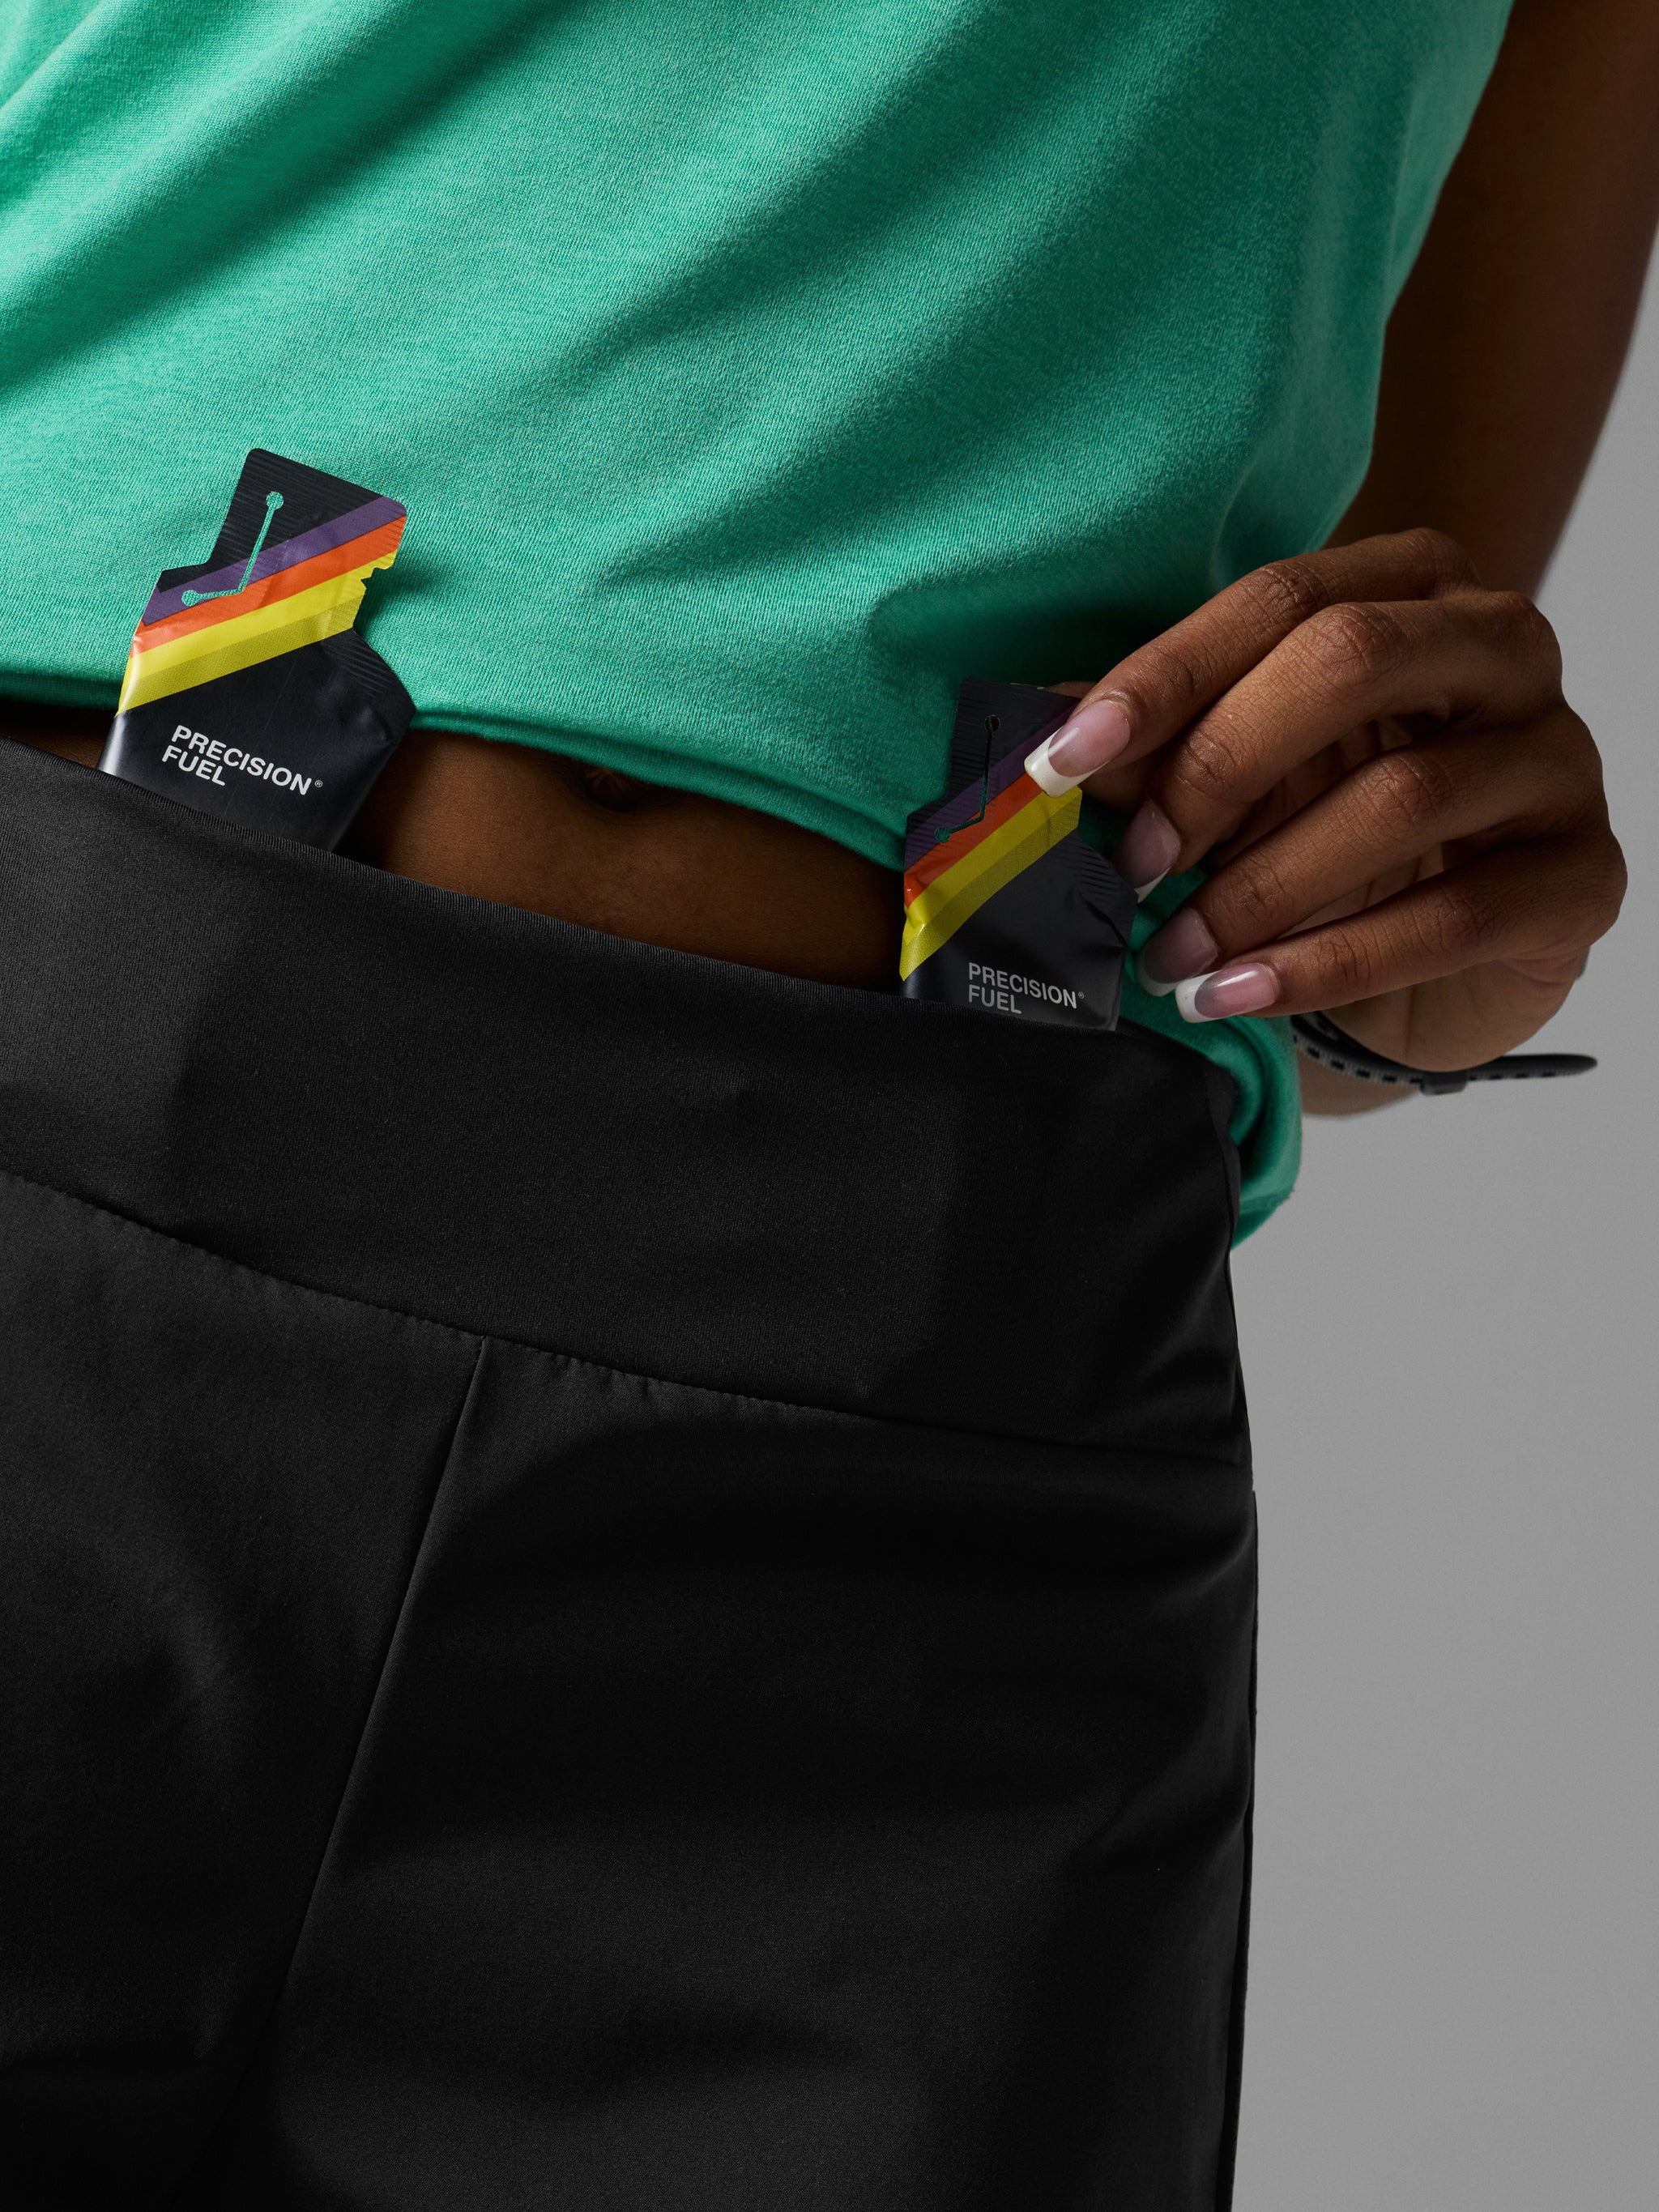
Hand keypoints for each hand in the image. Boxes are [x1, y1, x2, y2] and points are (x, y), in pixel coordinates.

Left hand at [1032, 530, 1625, 1068]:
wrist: (1440, 967)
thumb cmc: (1331, 840)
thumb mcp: (1241, 778)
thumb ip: (1160, 748)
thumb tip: (1039, 737)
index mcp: (1415, 586)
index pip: (1279, 599)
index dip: (1161, 678)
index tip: (1060, 760)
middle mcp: (1503, 649)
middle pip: (1350, 664)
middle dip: (1217, 767)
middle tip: (1131, 863)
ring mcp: (1557, 760)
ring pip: (1400, 798)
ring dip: (1259, 890)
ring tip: (1171, 957)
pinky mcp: (1582, 878)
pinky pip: (1450, 919)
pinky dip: (1326, 965)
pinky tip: (1238, 995)